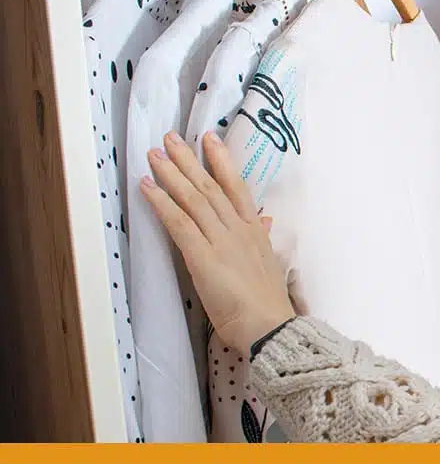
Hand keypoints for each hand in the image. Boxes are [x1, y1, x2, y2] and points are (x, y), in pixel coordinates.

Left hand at [140, 132, 295, 356]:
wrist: (269, 326)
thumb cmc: (267, 303)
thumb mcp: (269, 265)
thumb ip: (261, 240)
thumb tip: (264, 222)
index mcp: (254, 232)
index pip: (237, 188)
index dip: (222, 162)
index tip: (209, 139)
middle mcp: (239, 230)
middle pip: (210, 187)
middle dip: (189, 160)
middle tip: (171, 138)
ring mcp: (221, 241)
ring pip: (194, 199)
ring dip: (171, 175)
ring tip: (153, 155)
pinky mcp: (203, 257)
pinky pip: (179, 223)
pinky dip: (162, 203)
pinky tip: (147, 187)